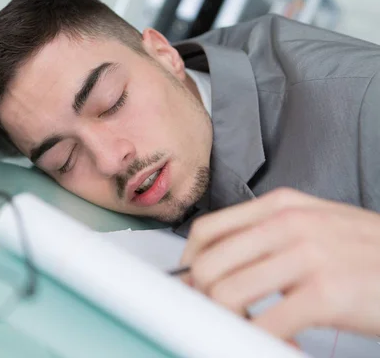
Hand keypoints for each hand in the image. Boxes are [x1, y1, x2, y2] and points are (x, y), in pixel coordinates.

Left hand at [180, 188, 379, 339]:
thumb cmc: (368, 254)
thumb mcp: (314, 228)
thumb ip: (267, 238)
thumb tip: (217, 265)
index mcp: (280, 206)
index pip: (206, 230)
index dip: (188, 264)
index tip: (195, 288)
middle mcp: (288, 224)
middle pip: (207, 265)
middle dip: (205, 300)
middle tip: (223, 318)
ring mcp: (307, 255)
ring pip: (225, 294)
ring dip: (230, 323)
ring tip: (255, 331)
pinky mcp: (326, 293)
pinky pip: (264, 325)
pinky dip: (262, 343)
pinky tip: (286, 347)